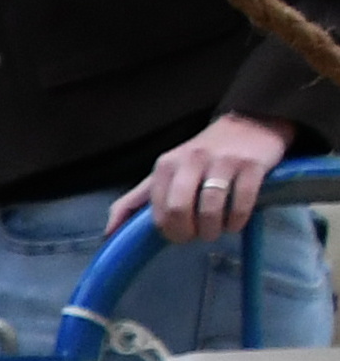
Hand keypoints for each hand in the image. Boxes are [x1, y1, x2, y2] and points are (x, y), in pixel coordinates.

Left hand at [113, 111, 299, 243]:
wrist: (250, 124)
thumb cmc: (203, 156)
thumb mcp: (166, 172)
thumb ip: (136, 200)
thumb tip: (109, 232)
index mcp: (166, 165)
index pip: (158, 210)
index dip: (167, 230)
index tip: (177, 235)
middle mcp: (192, 160)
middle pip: (179, 209)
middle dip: (186, 233)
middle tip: (195, 236)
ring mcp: (223, 162)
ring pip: (209, 209)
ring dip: (212, 230)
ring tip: (215, 231)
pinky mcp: (252, 166)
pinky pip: (241, 204)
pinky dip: (236, 221)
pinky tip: (234, 223)